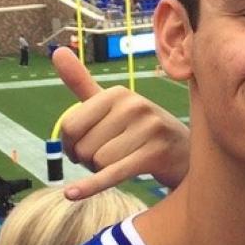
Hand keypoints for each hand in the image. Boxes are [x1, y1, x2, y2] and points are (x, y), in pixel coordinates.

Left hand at [52, 48, 189, 198]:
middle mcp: (134, 105)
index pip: (70, 126)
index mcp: (119, 93)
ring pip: (99, 162)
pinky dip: (91, 186)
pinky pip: (113, 173)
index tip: (85, 148)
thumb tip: (57, 51)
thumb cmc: (142, 130)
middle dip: (89, 161)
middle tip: (109, 159)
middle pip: (84, 147)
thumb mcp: (114, 106)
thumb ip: (82, 82)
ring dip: (103, 172)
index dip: (71, 145)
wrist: (187, 154)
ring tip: (123, 164)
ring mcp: (148, 128)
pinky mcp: (156, 154)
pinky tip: (72, 194)